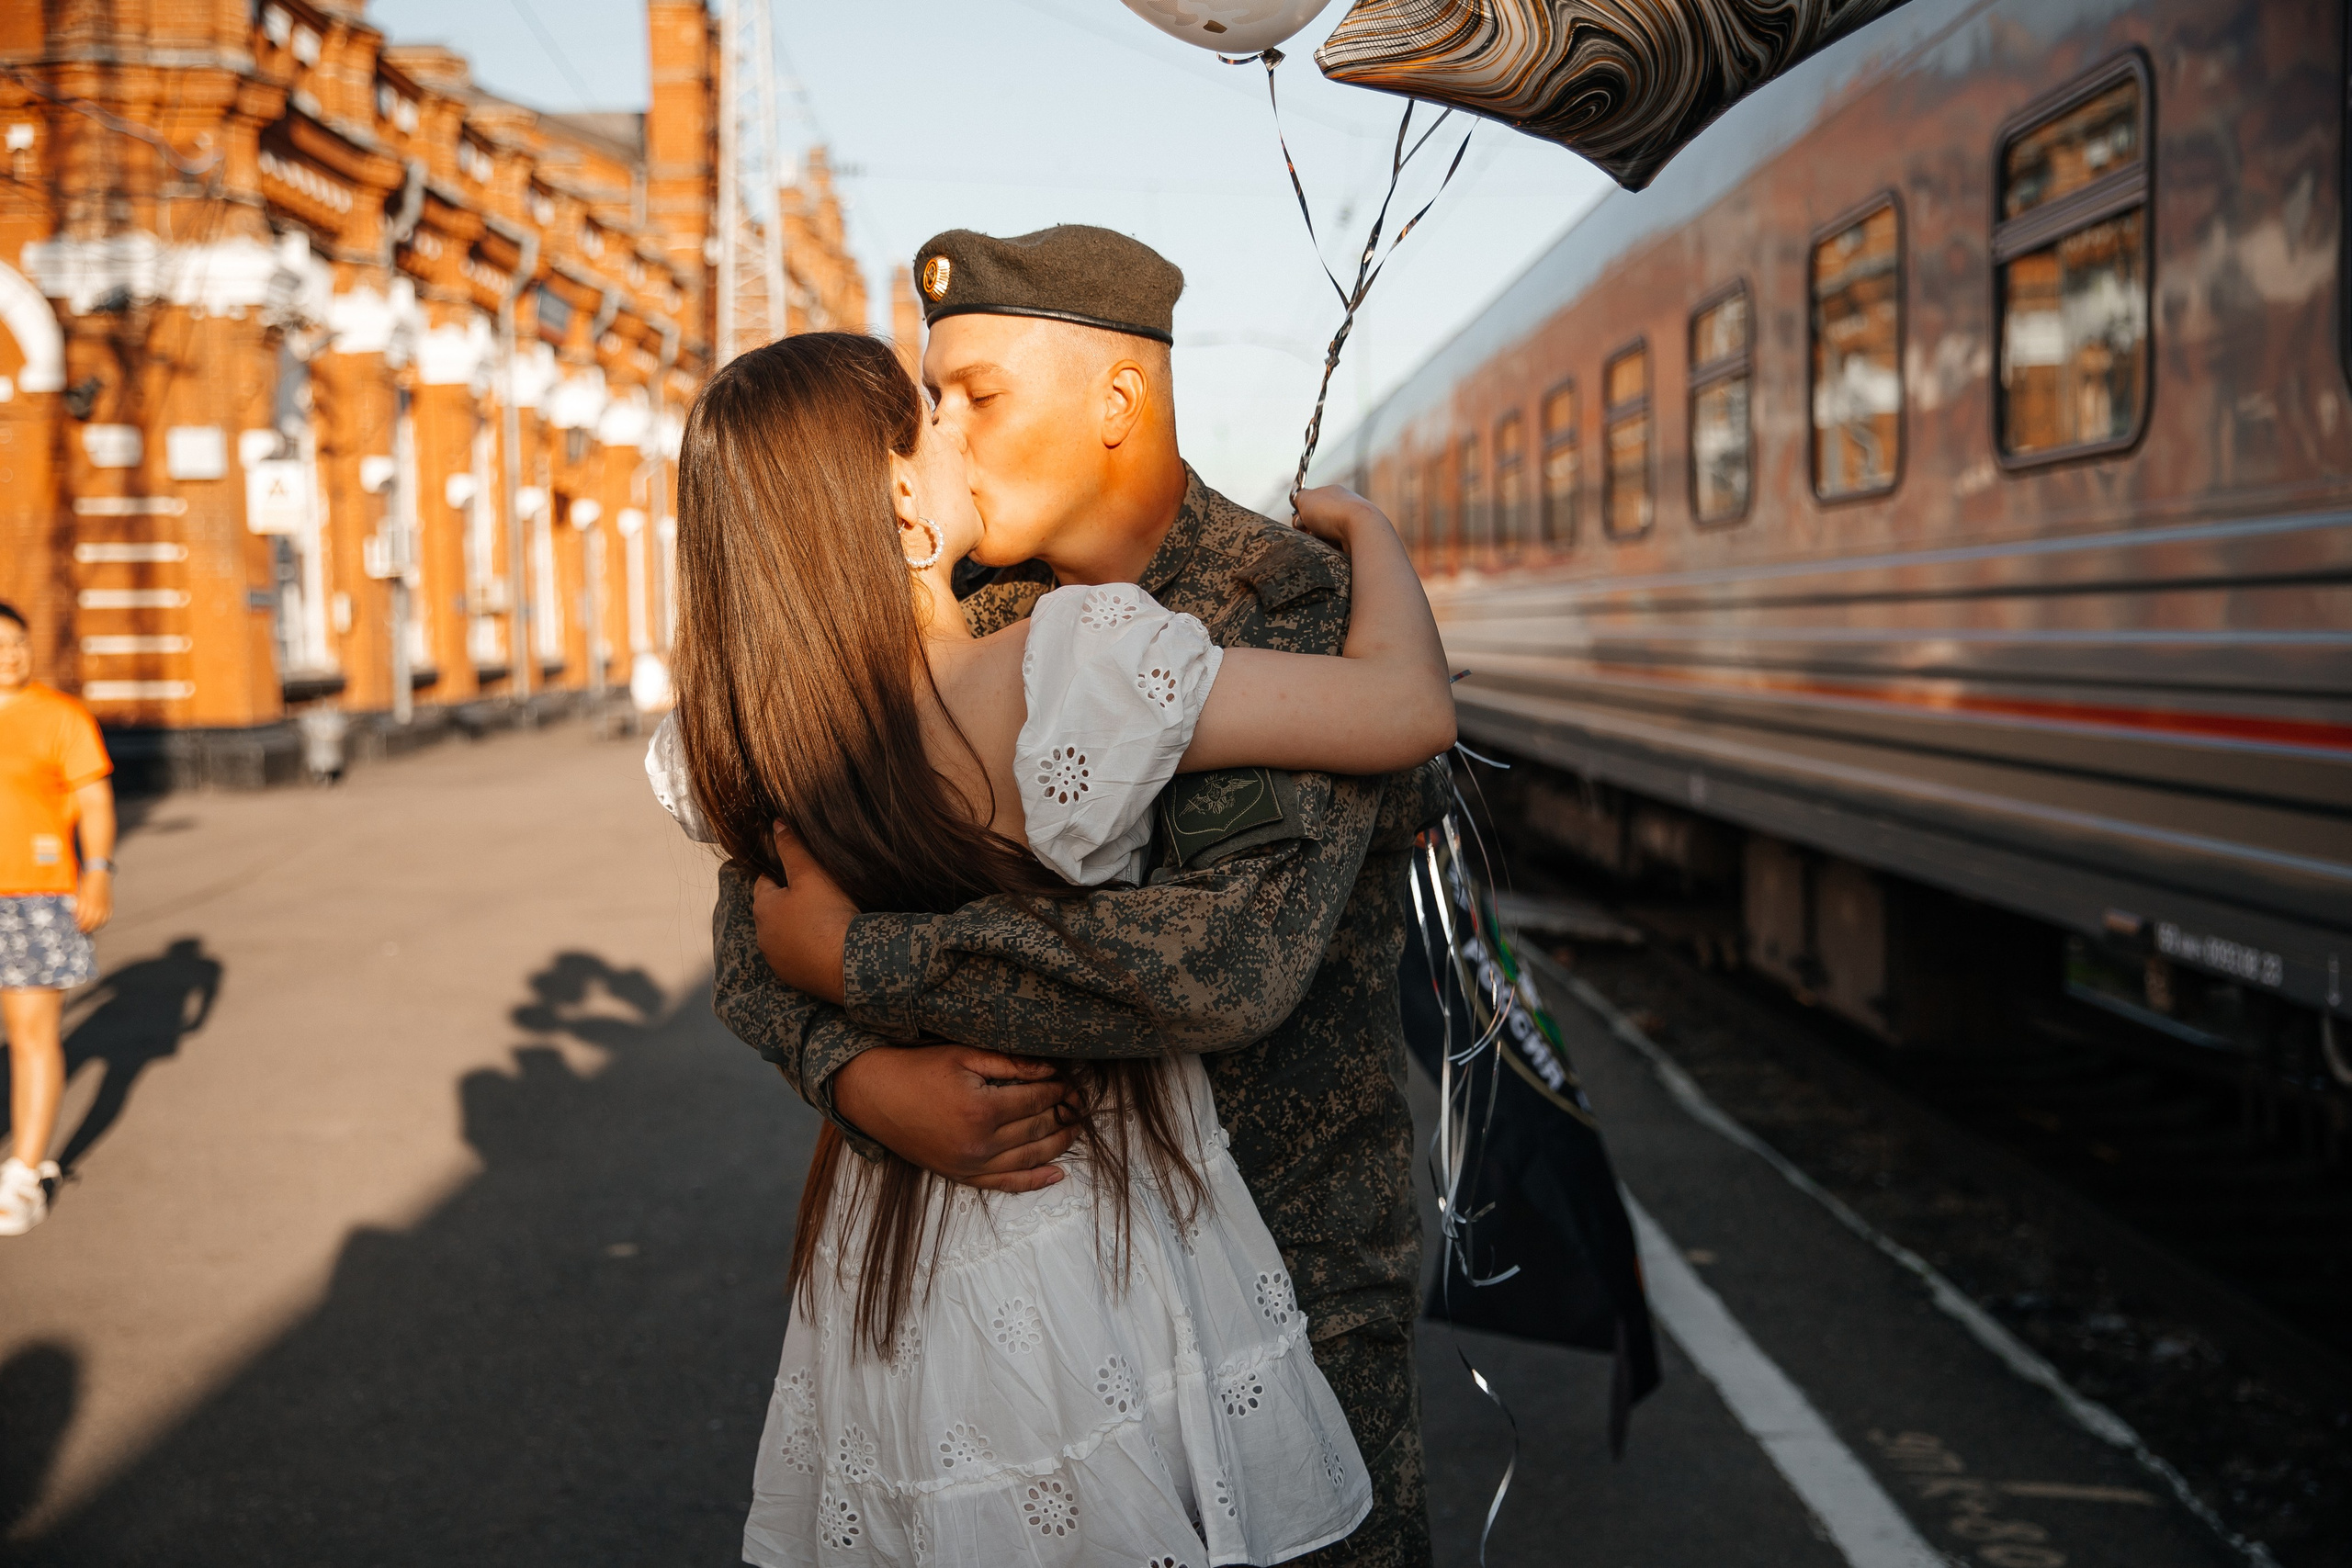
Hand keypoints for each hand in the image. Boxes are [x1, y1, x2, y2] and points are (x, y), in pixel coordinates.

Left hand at [74, 868, 111, 932]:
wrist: (99, 871)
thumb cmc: (85, 880)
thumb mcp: (79, 891)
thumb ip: (78, 904)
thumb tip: (75, 915)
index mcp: (88, 901)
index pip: (85, 918)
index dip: (80, 924)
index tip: (76, 926)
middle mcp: (97, 904)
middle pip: (93, 921)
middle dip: (86, 927)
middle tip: (81, 930)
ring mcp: (105, 904)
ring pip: (101, 920)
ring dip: (95, 926)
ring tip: (89, 929)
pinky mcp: (110, 903)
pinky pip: (108, 916)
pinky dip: (103, 922)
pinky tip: (99, 924)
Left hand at [752, 826, 856, 1003]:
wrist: (847, 965)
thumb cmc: (827, 915)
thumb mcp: (811, 873)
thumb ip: (792, 847)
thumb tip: (775, 824)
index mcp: (762, 908)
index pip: (765, 882)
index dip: (783, 873)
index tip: (803, 872)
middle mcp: (763, 936)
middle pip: (774, 910)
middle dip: (790, 902)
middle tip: (818, 895)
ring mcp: (777, 960)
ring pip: (784, 934)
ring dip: (798, 927)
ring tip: (824, 920)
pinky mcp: (794, 978)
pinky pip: (797, 957)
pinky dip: (808, 949)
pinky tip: (827, 943)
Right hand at [831, 1044, 1078, 1192]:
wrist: (874, 1095)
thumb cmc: (918, 1068)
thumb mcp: (963, 1055)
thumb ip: (1010, 1063)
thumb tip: (1051, 1069)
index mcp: (982, 1109)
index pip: (1037, 1099)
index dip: (1059, 1090)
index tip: (1072, 1081)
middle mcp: (979, 1143)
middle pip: (1037, 1129)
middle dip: (1064, 1114)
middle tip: (1081, 1104)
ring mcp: (970, 1164)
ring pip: (1028, 1158)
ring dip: (1057, 1145)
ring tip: (1076, 1130)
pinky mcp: (960, 1176)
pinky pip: (1005, 1184)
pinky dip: (1033, 1181)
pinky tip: (1056, 1174)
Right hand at [1290, 484, 1386, 549]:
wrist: (1361, 527)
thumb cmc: (1331, 511)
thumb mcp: (1305, 498)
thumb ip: (1298, 498)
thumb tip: (1299, 505)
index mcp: (1333, 493)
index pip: (1311, 504)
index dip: (1302, 514)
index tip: (1300, 520)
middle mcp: (1344, 506)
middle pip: (1318, 521)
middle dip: (1309, 529)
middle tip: (1309, 530)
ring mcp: (1352, 523)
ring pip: (1326, 535)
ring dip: (1319, 539)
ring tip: (1322, 540)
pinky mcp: (1357, 539)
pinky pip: (1336, 546)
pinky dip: (1331, 548)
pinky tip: (1334, 546)